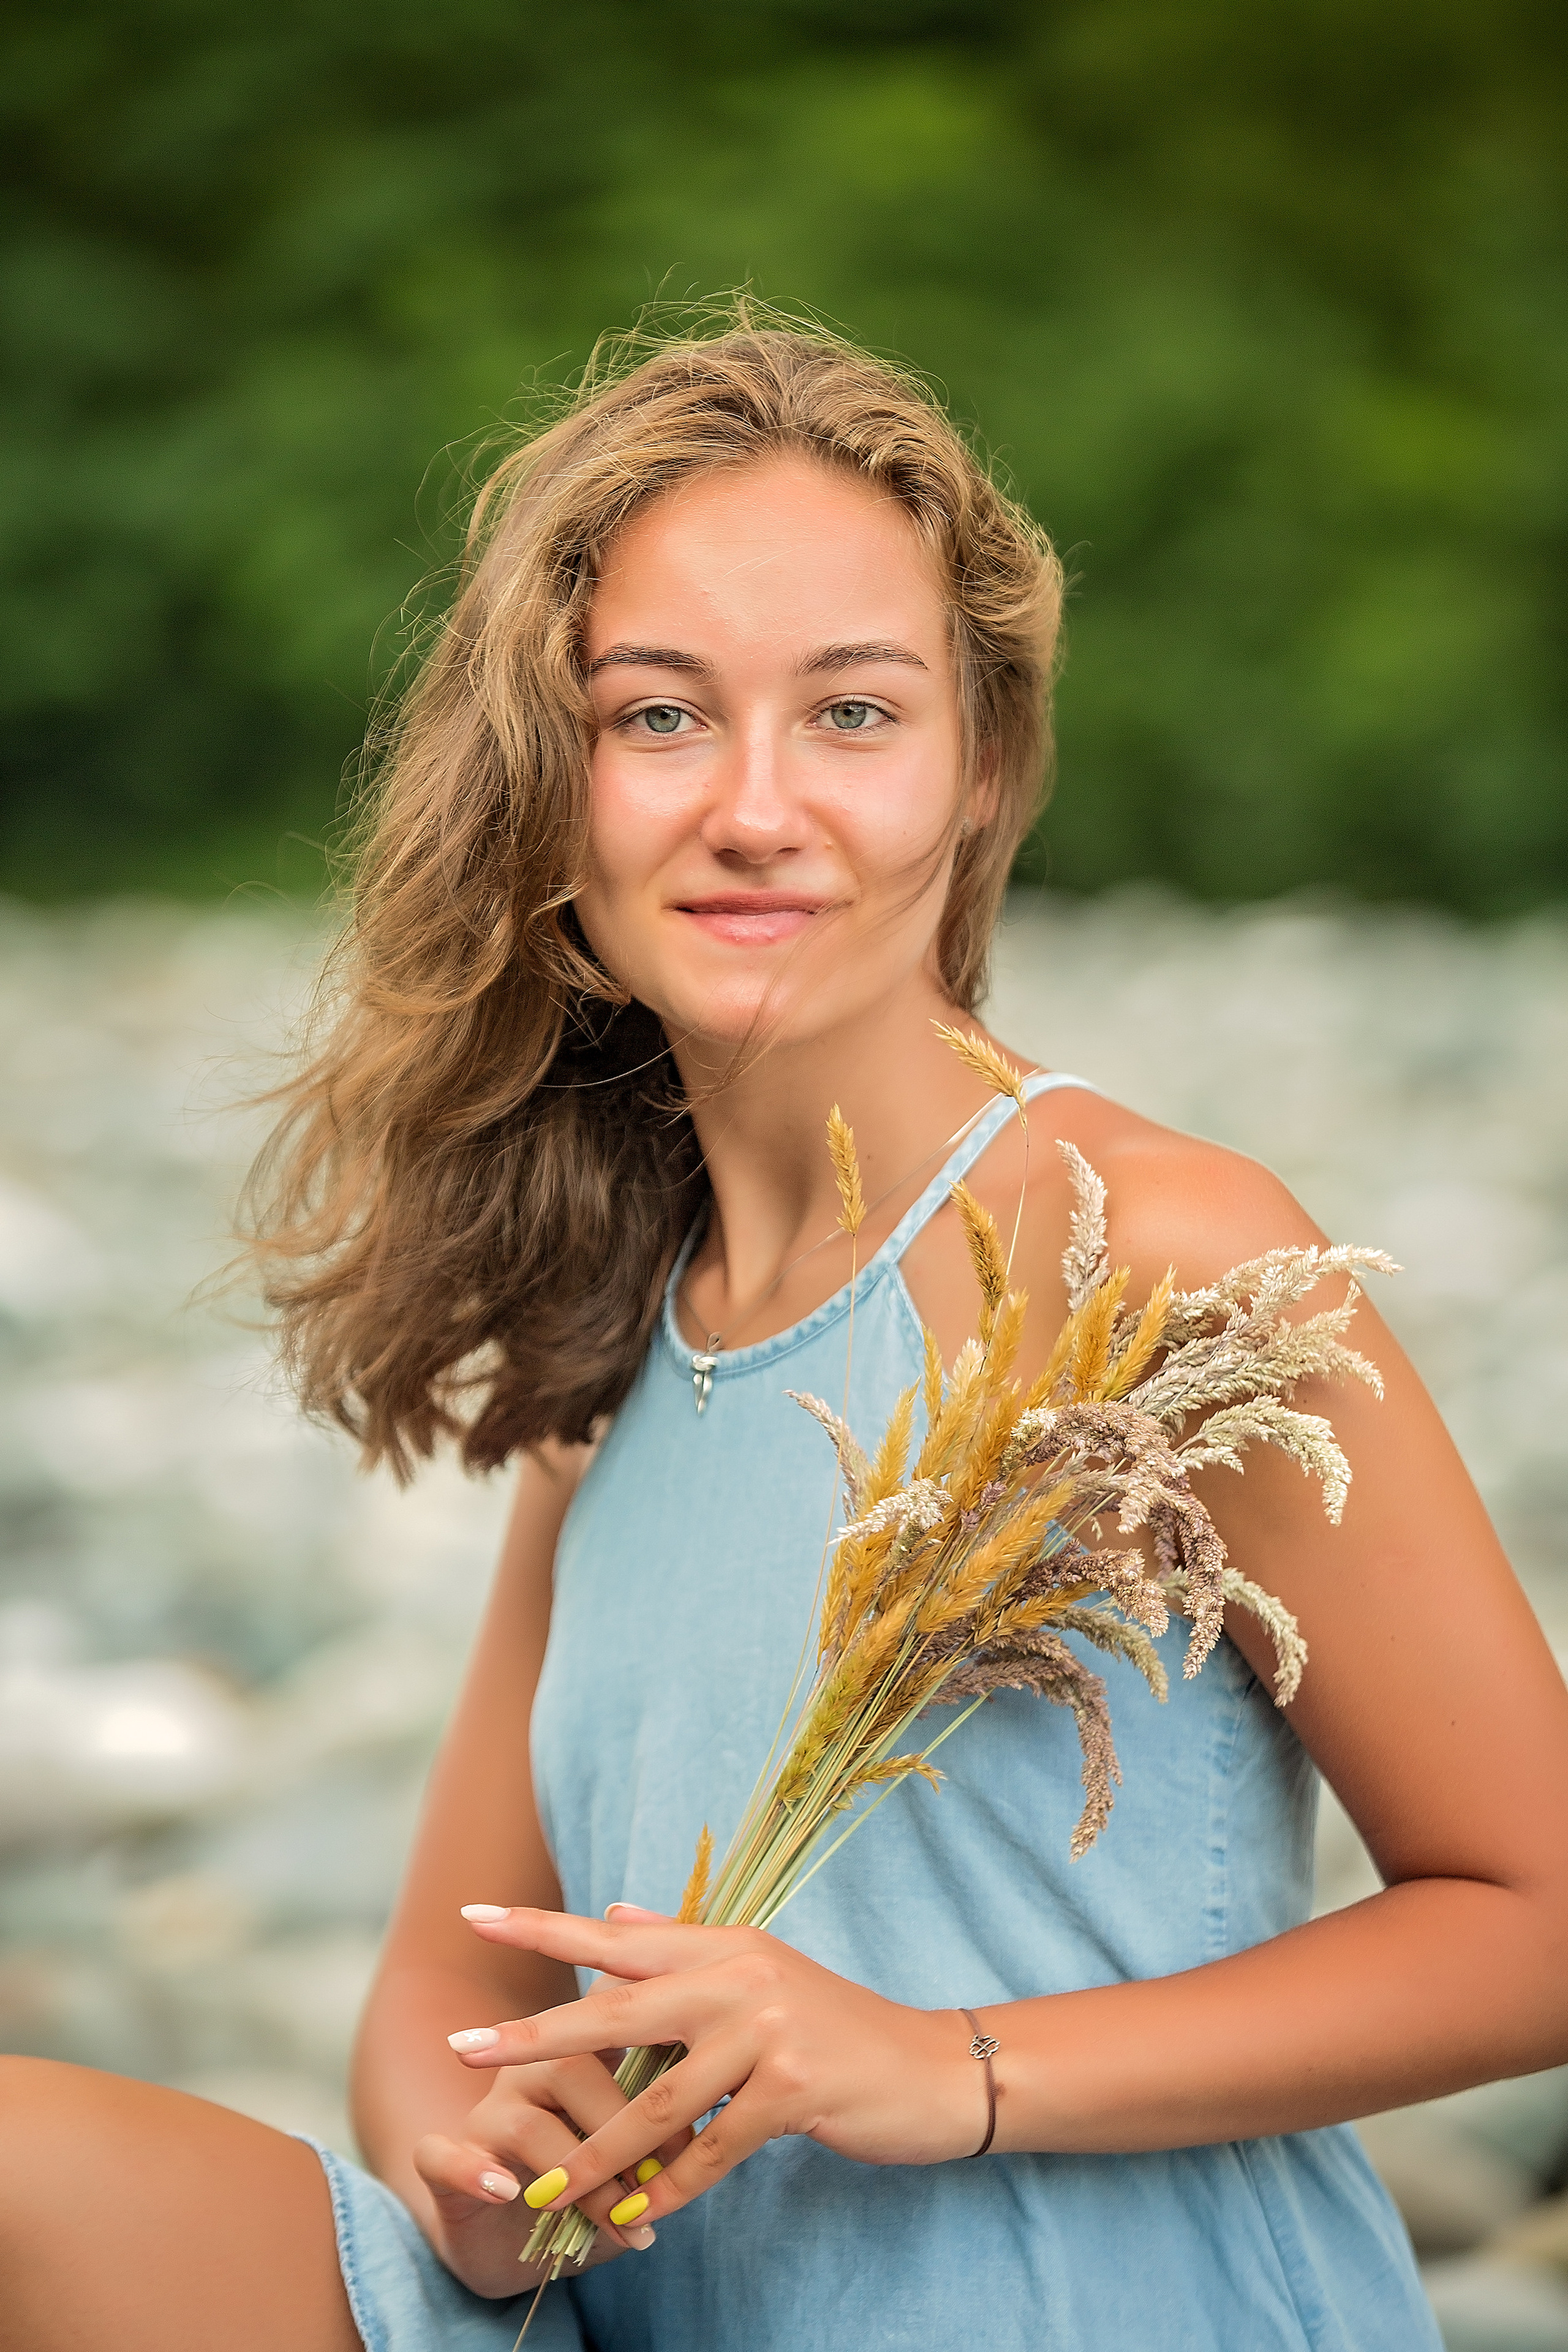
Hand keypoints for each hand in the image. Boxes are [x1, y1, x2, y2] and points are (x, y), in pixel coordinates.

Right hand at [412, 2046, 682, 2295]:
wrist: (507, 2241)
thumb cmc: (588, 2192)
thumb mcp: (635, 2163)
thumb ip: (663, 2138)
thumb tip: (712, 2137)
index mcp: (579, 2051)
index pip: (614, 2025)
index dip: (659, 2057)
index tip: (707, 2104)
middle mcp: (528, 2070)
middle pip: (572, 2069)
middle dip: (625, 2128)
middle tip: (665, 2177)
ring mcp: (484, 2113)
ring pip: (527, 2122)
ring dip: (580, 2178)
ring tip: (620, 2219)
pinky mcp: (443, 2162)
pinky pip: (441, 2155)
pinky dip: (473, 2172)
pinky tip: (505, 2192)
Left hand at [444, 1904, 986, 2236]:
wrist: (931, 2068)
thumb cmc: (835, 2026)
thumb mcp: (761, 1970)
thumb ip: (683, 1946)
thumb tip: (614, 1910)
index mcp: (724, 1946)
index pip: (617, 1933)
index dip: (543, 1925)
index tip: (475, 1916)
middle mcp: (739, 1978)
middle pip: (616, 2009)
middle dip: (534, 2035)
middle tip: (461, 2047)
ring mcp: (767, 2033)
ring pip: (655, 2101)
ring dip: (595, 2154)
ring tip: (543, 2189)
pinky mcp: (793, 2091)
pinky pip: (710, 2150)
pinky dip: (669, 2187)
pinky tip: (634, 2216)